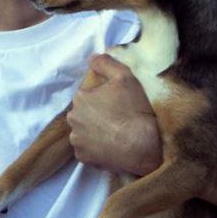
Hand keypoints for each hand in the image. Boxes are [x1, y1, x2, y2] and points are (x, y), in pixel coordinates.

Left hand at [67, 54, 162, 175]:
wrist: (143, 146)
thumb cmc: (134, 110)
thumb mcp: (125, 76)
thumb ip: (105, 63)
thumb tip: (91, 58)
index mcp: (80, 98)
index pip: (89, 94)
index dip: (104, 97)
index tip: (118, 103)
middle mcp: (73, 119)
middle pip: (84, 113)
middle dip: (97, 114)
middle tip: (118, 118)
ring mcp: (77, 141)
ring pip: (84, 132)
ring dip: (95, 131)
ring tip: (115, 133)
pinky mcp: (83, 159)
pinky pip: (88, 150)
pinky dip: (96, 148)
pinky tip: (112, 146)